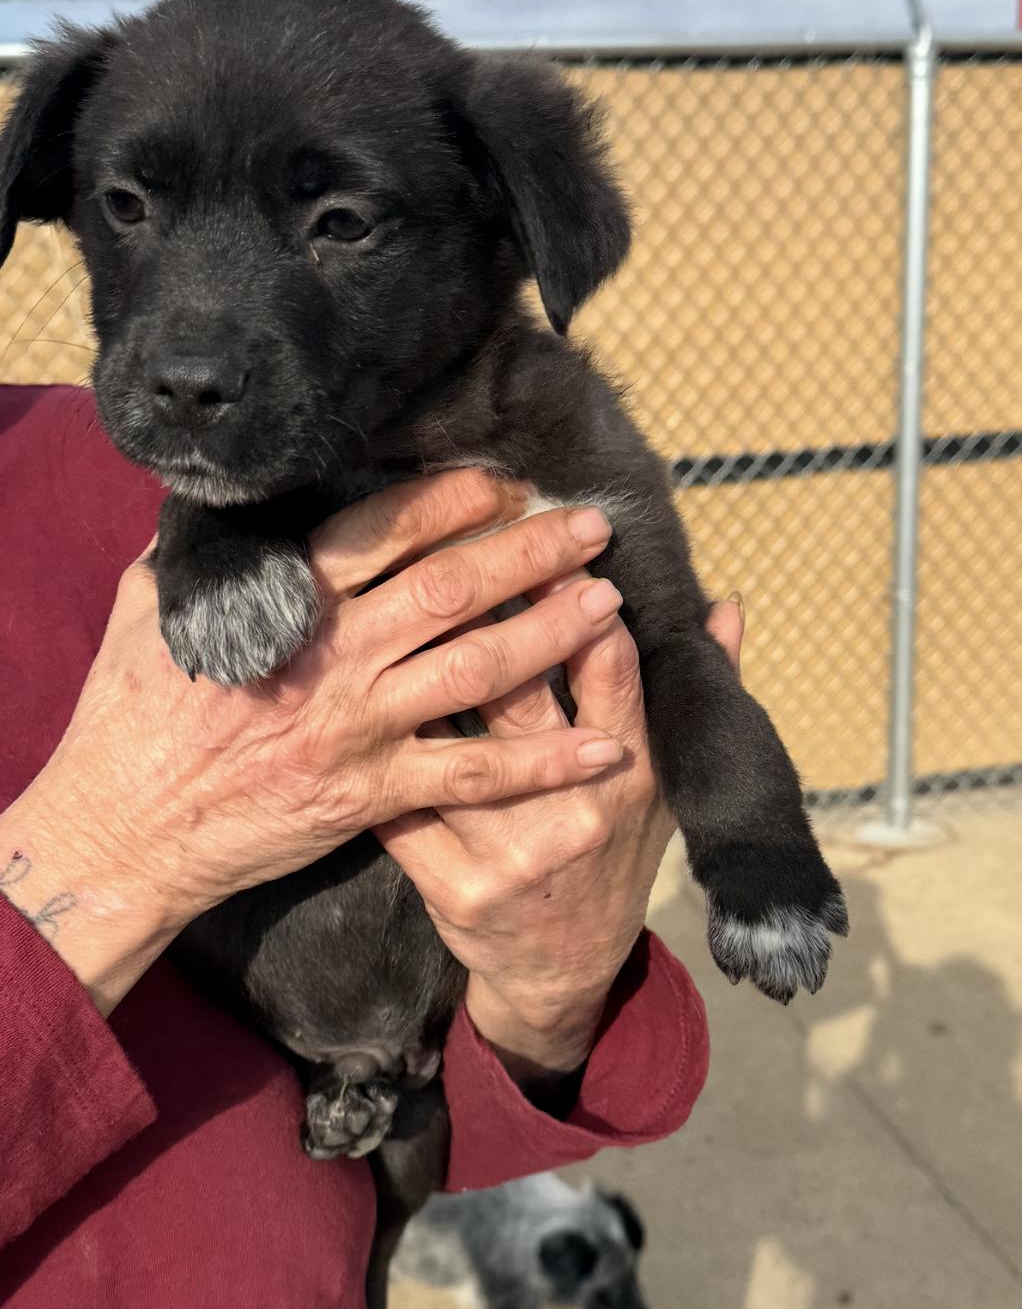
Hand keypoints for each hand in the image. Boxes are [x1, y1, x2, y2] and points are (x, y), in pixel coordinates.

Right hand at [0, 471, 629, 1014]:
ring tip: (608, 603)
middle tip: (591, 526)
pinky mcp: (372, 794)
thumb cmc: (134, 714)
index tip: (503, 481)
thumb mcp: (152, 607)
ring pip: (477, 670)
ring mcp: (358, 727)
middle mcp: (333, 657)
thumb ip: (211, 553)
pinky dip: (544, 763)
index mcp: (285, 602)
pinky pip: (474, 774)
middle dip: (530, 550)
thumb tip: (240, 500)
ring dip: (552, 633)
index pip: (381, 532)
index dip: (451, 501)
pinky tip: (603, 749)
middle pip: (451, 589)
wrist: (127, 827)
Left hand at [380, 591, 745, 1079]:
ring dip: (413, 677)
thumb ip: (693, 695)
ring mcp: (512, 852)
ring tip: (388, 618)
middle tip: (450, 551)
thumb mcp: (667, 787)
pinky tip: (357, 707)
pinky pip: (402, 801)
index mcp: (631, 773)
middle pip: (516, 689)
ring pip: (447, 740)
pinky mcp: (456, 887)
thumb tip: (725, 606)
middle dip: (482, 614)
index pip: (610, 667)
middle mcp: (575, 811)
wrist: (561, 973)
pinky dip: (379, 755)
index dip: (576, 598)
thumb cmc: (613, 859)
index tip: (549, 538)